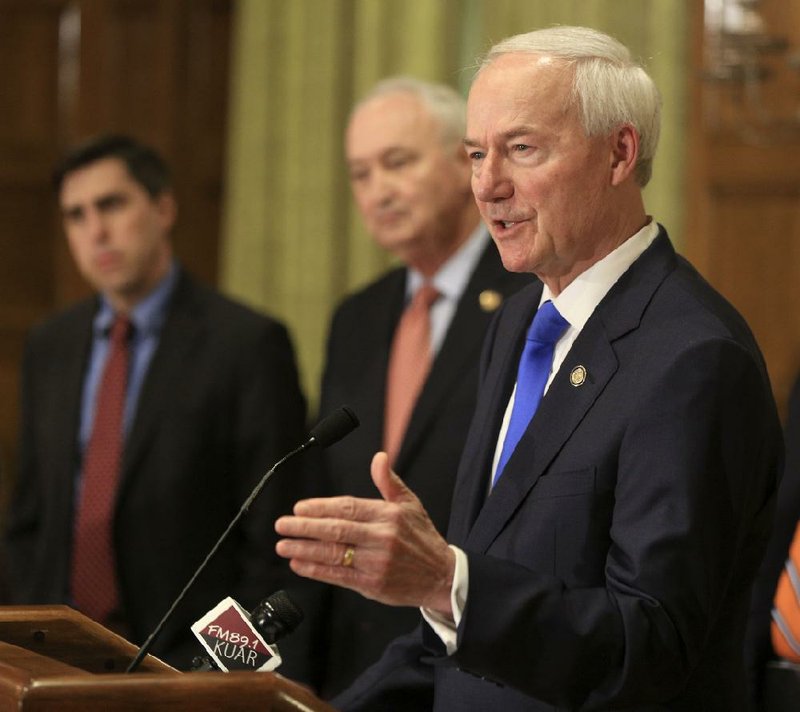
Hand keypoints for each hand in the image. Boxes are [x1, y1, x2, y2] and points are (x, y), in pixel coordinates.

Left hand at [275, 452, 455, 617]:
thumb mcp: (411, 504)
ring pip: (333, 553)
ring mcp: (376, 563)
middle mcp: (382, 538)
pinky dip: (316, 570)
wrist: (442, 576)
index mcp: (389, 515)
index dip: (321, 507)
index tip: (299, 507)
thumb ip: (389, 482)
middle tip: (282, 524)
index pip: (348, 507)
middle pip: (336, 530)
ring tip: (283, 545)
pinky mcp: (372, 584)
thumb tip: (379, 457)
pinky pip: (338, 575)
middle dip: (305, 527)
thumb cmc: (422, 538)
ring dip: (304, 549)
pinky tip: (299, 563)